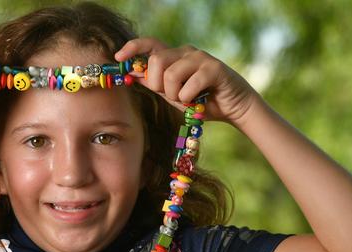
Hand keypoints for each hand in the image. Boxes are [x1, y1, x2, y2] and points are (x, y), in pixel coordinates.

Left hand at [115, 38, 261, 126]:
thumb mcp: (172, 93)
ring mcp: (200, 58)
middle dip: (157, 84)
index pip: (150, 44)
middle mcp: (186, 52)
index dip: (133, 47)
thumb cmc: (201, 101)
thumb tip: (132, 74)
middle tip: (171, 95)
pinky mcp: (214, 68)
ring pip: (170, 74)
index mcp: (174, 56)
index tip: (118, 57)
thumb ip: (155, 83)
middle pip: (156, 60)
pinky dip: (189, 98)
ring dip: (174, 94)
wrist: (233, 108)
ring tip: (187, 100)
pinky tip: (198, 101)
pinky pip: (188, 85)